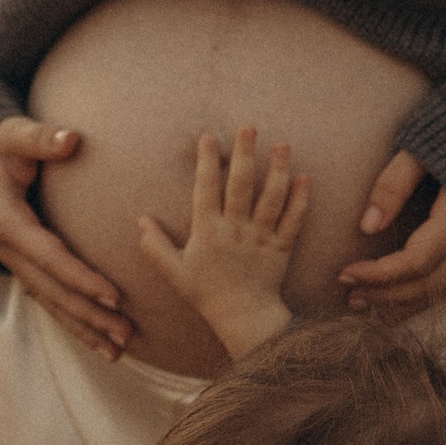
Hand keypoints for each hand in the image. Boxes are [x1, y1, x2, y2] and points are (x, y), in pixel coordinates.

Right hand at [0, 118, 131, 357]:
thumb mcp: (13, 135)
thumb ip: (40, 138)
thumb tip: (72, 138)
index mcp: (7, 223)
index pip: (49, 257)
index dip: (81, 278)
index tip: (114, 295)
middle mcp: (8, 252)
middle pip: (53, 291)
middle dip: (89, 314)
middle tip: (126, 332)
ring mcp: (15, 265)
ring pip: (52, 304)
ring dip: (85, 329)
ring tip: (119, 351)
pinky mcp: (25, 270)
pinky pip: (51, 302)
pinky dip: (76, 324)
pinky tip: (102, 343)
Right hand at [135, 125, 308, 360]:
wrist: (242, 318)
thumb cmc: (206, 294)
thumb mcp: (174, 272)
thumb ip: (154, 246)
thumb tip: (140, 221)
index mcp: (208, 231)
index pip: (206, 189)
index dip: (206, 161)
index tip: (208, 136)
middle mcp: (236, 229)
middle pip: (241, 185)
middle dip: (245, 153)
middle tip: (249, 126)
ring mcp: (261, 237)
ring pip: (272, 198)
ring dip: (277, 169)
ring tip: (282, 144)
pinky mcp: (282, 247)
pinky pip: (294, 220)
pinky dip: (300, 199)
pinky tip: (305, 177)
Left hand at [338, 152, 445, 316]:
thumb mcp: (427, 143)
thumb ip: (395, 182)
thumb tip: (367, 226)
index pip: (417, 260)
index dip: (378, 274)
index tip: (345, 273)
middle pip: (432, 283)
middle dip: (387, 296)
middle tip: (350, 296)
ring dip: (409, 303)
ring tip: (370, 307)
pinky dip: (435, 292)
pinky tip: (410, 293)